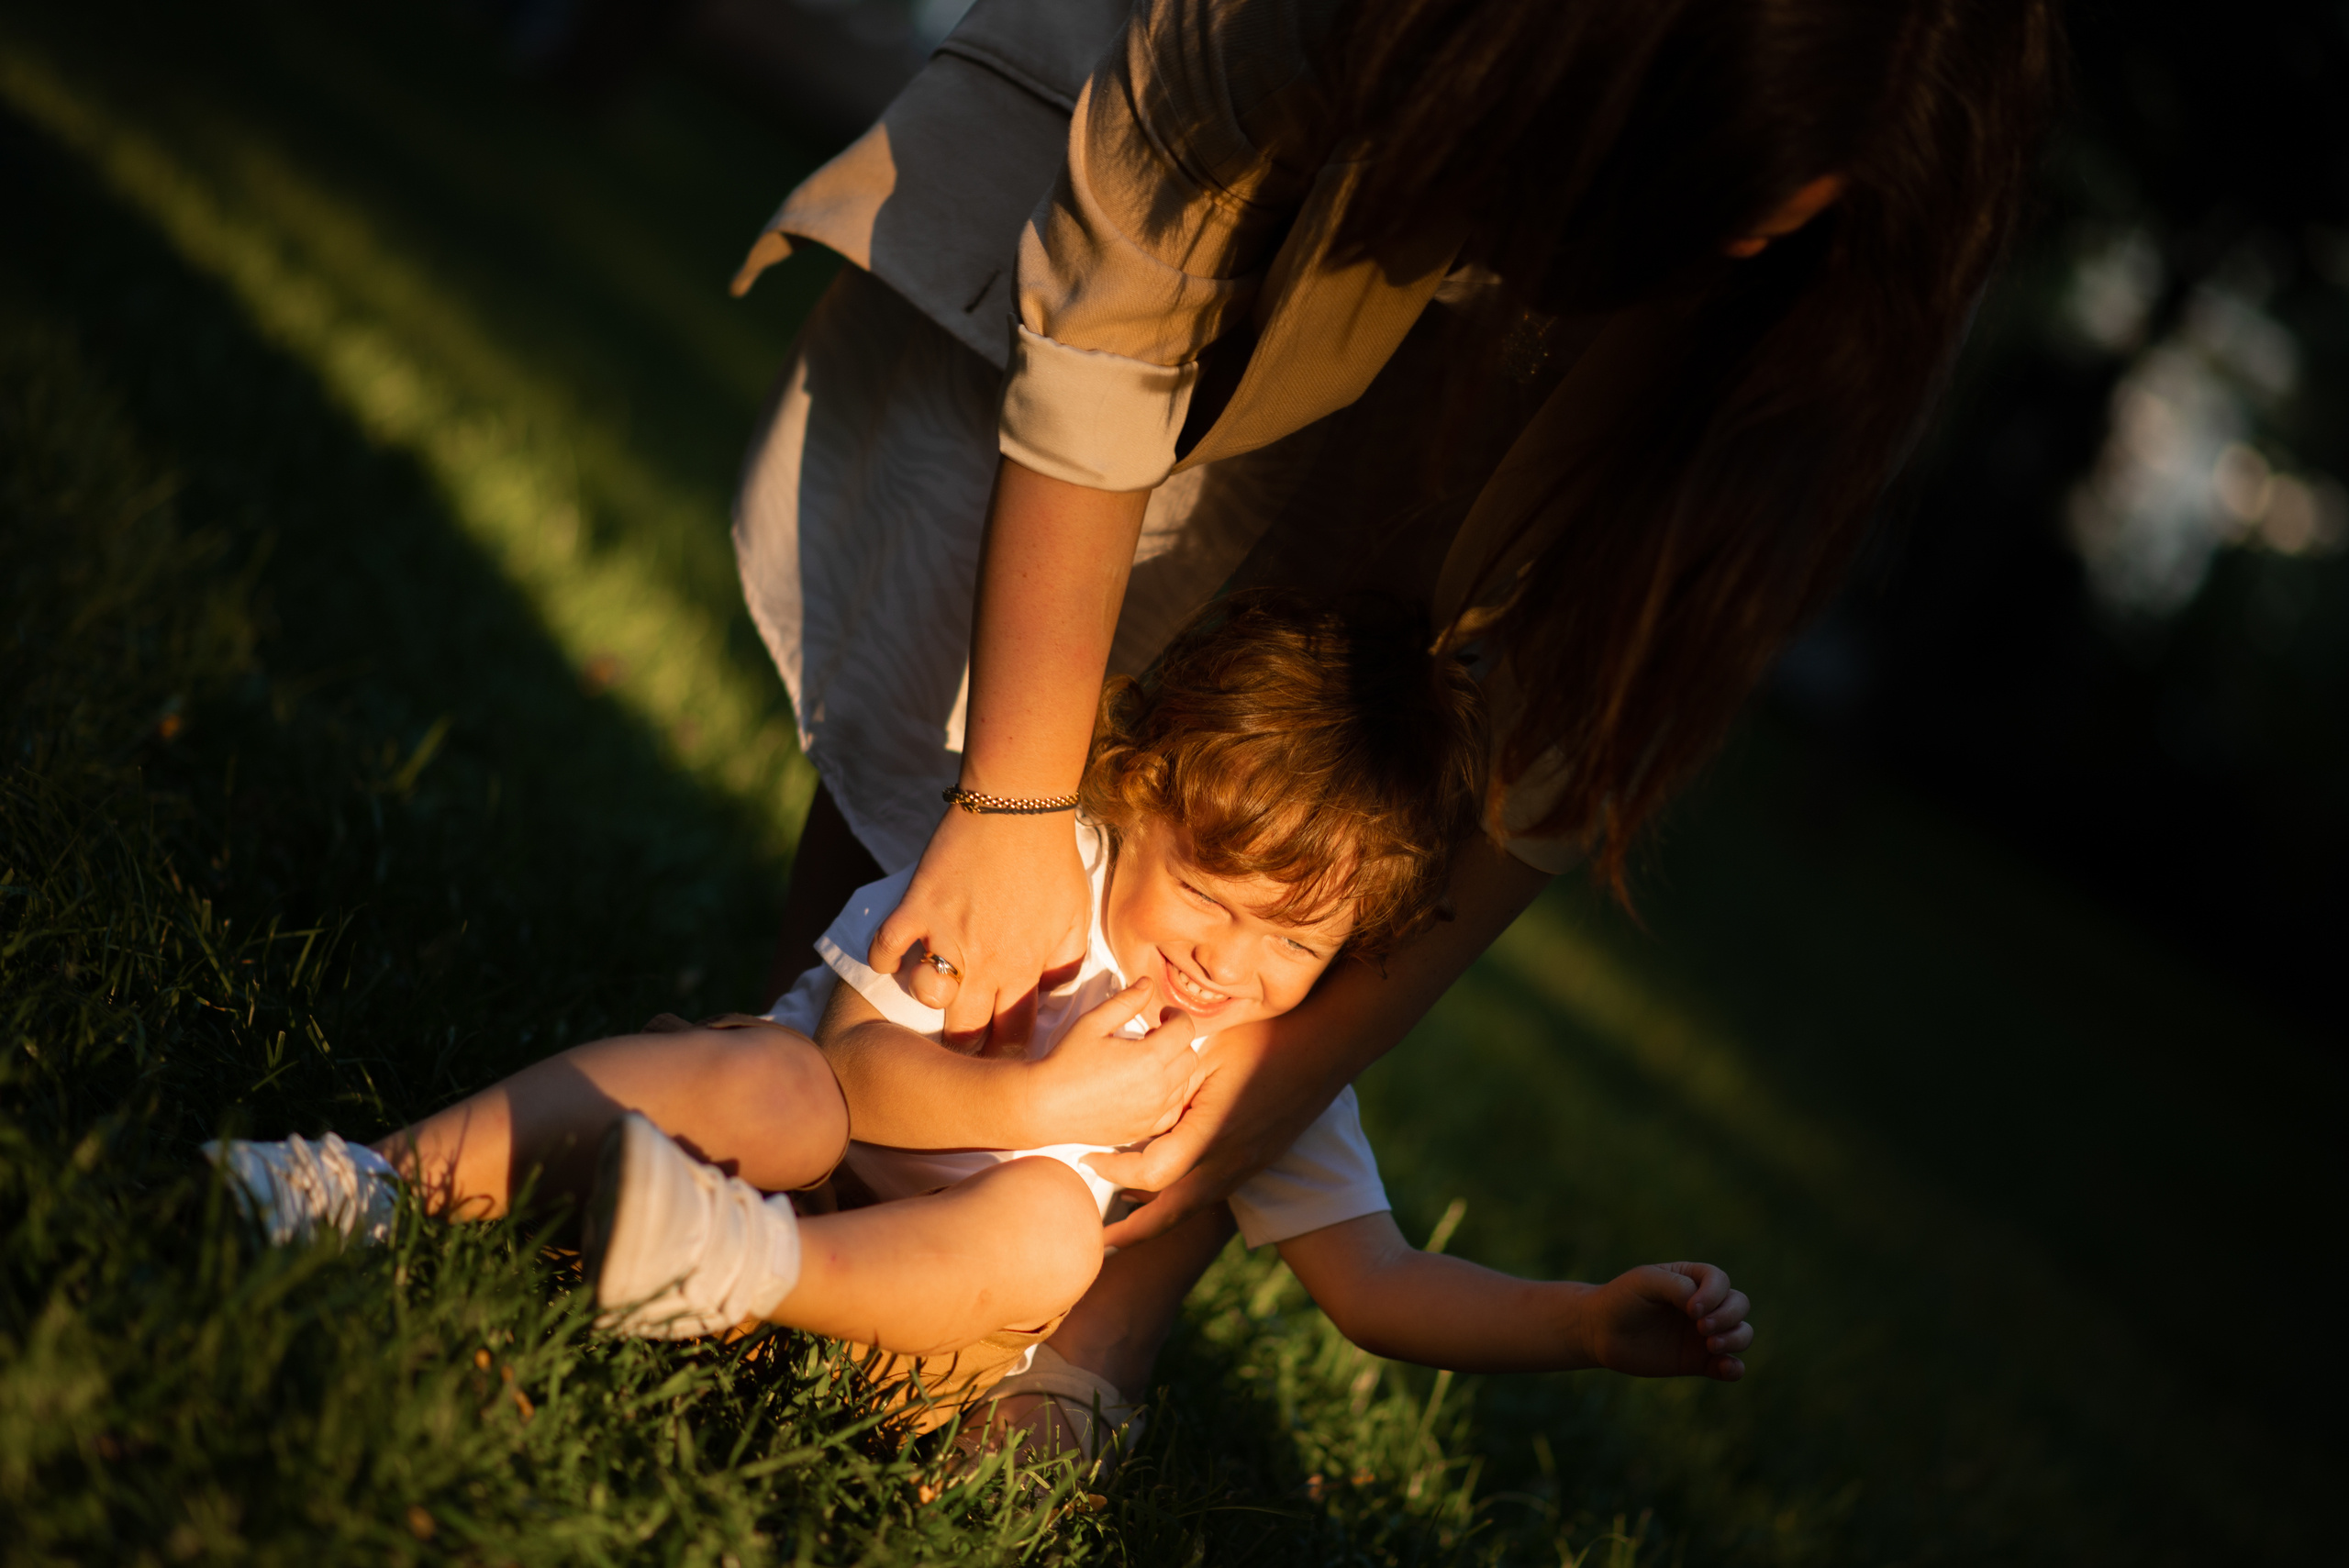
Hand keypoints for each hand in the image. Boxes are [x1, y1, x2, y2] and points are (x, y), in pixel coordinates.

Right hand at [869, 804, 1090, 1049]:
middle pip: (966, 1031)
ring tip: (935, 991)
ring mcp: (947, 936)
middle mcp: (986, 962)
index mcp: (1025, 968)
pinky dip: (885, 959)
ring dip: (928, 998)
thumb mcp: (1076, 918)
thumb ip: (1067, 964)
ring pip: (927, 998)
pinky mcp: (917, 908)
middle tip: (962, 1038)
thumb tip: (1053, 995)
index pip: (1011, 1037)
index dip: (1005, 1054)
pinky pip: (886, 951)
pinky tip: (894, 959)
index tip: (998, 1053)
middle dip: (965, 1045)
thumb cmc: (1053, 861)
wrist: (1020, 807)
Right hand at [1025, 978, 1201, 1146]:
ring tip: (1147, 1060)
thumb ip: (1125, 1001)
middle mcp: (1157, 1088)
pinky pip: (1174, 1109)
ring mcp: (1152, 1112)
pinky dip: (1169, 1095)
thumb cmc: (1066, 1062)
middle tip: (1153, 1036)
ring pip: (1185, 1083)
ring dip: (1174, 1067)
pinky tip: (1148, 1086)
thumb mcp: (1093, 1022)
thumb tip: (1148, 984)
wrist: (1044, 1105)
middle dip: (1177, 1041)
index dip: (1177, 1016)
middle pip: (1190, 1057)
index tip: (1162, 1015)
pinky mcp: (1144, 1129)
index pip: (1186, 1030)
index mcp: (1148, 1058)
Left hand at [1090, 1022, 1337, 1246]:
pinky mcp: (1254, 1163)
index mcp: (1211, 1136)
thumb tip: (1127, 1094)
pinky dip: (1180, 1199)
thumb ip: (1169, 1080)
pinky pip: (1209, 1192)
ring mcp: (1245, 1167)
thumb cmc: (1265, 1041)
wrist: (1324, 1050)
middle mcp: (1229, 1163)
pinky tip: (1161, 1190)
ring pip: (1191, 1208)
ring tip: (1124, 1223)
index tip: (1088, 1158)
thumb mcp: (1207, 1053)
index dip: (1114, 1173)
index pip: (1151, 1175)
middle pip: (1171, 1215)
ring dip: (1156, 1219)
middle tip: (1100, 1239)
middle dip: (1133, 1232)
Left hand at [1579, 1262, 1752, 1381]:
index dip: (1714, 1294)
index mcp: (1692, 1280)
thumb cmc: (1622, 1299)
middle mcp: (1704, 1306)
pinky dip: (1735, 1368)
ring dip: (1736, 1338)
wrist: (1600, 1331)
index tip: (1691, 1309)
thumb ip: (1675, 1286)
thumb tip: (1702, 1306)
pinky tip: (1726, 1368)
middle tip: (1702, 1328)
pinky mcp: (1699, 1361)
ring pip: (1742, 1334)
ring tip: (1711, 1345)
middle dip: (1729, 1316)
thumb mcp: (1644, 1282)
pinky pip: (1729, 1367)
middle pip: (1739, 1305)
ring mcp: (1704, 1334)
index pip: (1720, 1281)